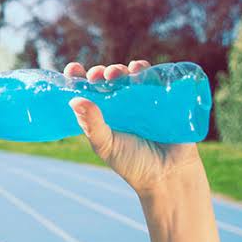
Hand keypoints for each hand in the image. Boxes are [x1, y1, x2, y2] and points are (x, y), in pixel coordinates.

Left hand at [64, 60, 203, 194]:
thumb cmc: (132, 163)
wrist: (168, 174)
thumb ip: (92, 124)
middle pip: (105, 81)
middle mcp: (119, 107)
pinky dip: (144, 70)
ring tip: (115, 73)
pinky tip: (138, 68)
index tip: (73, 69)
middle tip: (97, 75)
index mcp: (101, 117)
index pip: (86, 93)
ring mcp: (140, 101)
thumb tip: (74, 100)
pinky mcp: (161, 99)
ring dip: (119, 70)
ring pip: (127, 77)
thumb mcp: (106, 144)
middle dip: (99, 74)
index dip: (78, 79)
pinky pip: (152, 79)